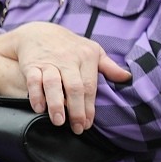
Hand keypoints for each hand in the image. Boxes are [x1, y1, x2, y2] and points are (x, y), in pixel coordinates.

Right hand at [0, 22, 130, 133]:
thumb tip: (127, 77)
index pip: (90, 85)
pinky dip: (35, 95)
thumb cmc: (72, 47)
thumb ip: (109, 67)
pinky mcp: (33, 65)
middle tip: (77, 128)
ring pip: (53, 83)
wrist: (41, 33)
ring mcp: (50, 62)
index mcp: (87, 57)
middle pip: (75, 87)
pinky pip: (33, 80)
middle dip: (77, 109)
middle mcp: (69, 59)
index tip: (88, 124)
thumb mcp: (93, 51)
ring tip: (58, 121)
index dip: (90, 106)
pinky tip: (39, 109)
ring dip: (56, 103)